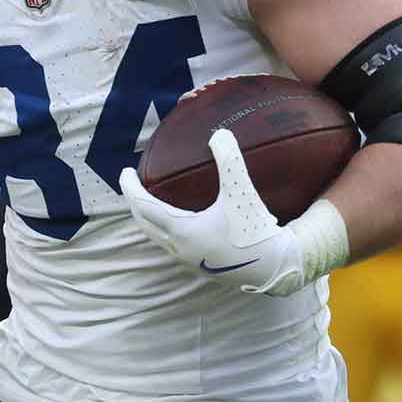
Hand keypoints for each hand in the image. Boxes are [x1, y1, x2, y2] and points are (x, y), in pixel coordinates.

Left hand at [119, 130, 307, 295]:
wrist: (277, 268)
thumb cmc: (255, 232)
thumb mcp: (241, 193)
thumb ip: (230, 161)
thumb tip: (219, 133)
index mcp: (181, 230)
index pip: (143, 206)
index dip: (130, 187)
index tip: (125, 171)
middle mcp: (179, 247)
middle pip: (144, 223)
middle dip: (135, 202)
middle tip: (133, 184)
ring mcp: (189, 259)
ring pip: (157, 236)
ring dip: (149, 218)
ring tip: (150, 200)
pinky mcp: (201, 265)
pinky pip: (172, 244)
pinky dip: (164, 229)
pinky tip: (178, 221)